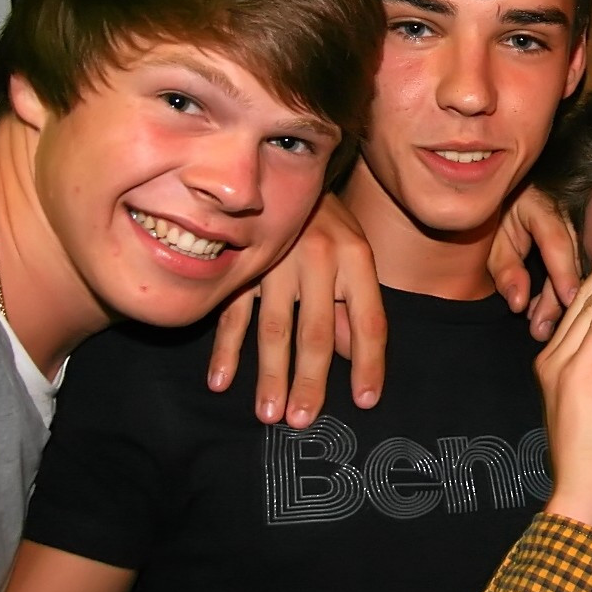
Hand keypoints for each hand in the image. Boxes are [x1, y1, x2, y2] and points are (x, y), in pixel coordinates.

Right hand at [207, 193, 386, 426]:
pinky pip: (234, 312)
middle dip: (310, 381)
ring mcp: (278, 261)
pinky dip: (227, 349)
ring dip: (270, 374)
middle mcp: (320, 259)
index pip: (369, 321)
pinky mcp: (243, 263)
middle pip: (316, 331)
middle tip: (304, 422)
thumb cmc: (329, 222)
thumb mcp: (355, 254)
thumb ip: (354, 305)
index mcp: (357, 258)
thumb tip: (353, 358)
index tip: (365, 401)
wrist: (285, 169)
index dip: (369, 364)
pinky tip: (222, 382)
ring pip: (274, 328)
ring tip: (270, 414)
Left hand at [489, 185, 581, 341]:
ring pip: (575, 267)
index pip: (556, 241)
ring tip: (541, 327)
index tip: (569, 301)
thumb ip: (506, 272)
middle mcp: (563, 214)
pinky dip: (559, 292)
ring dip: (558, 299)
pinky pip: (572, 269)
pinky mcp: (573, 242)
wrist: (494, 208)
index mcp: (540, 206)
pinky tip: (545, 314)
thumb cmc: (491, 224)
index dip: (564, 273)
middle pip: (570, 259)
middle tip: (541, 330)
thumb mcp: (491, 247)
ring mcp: (572, 227)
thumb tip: (519, 304)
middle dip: (558, 298)